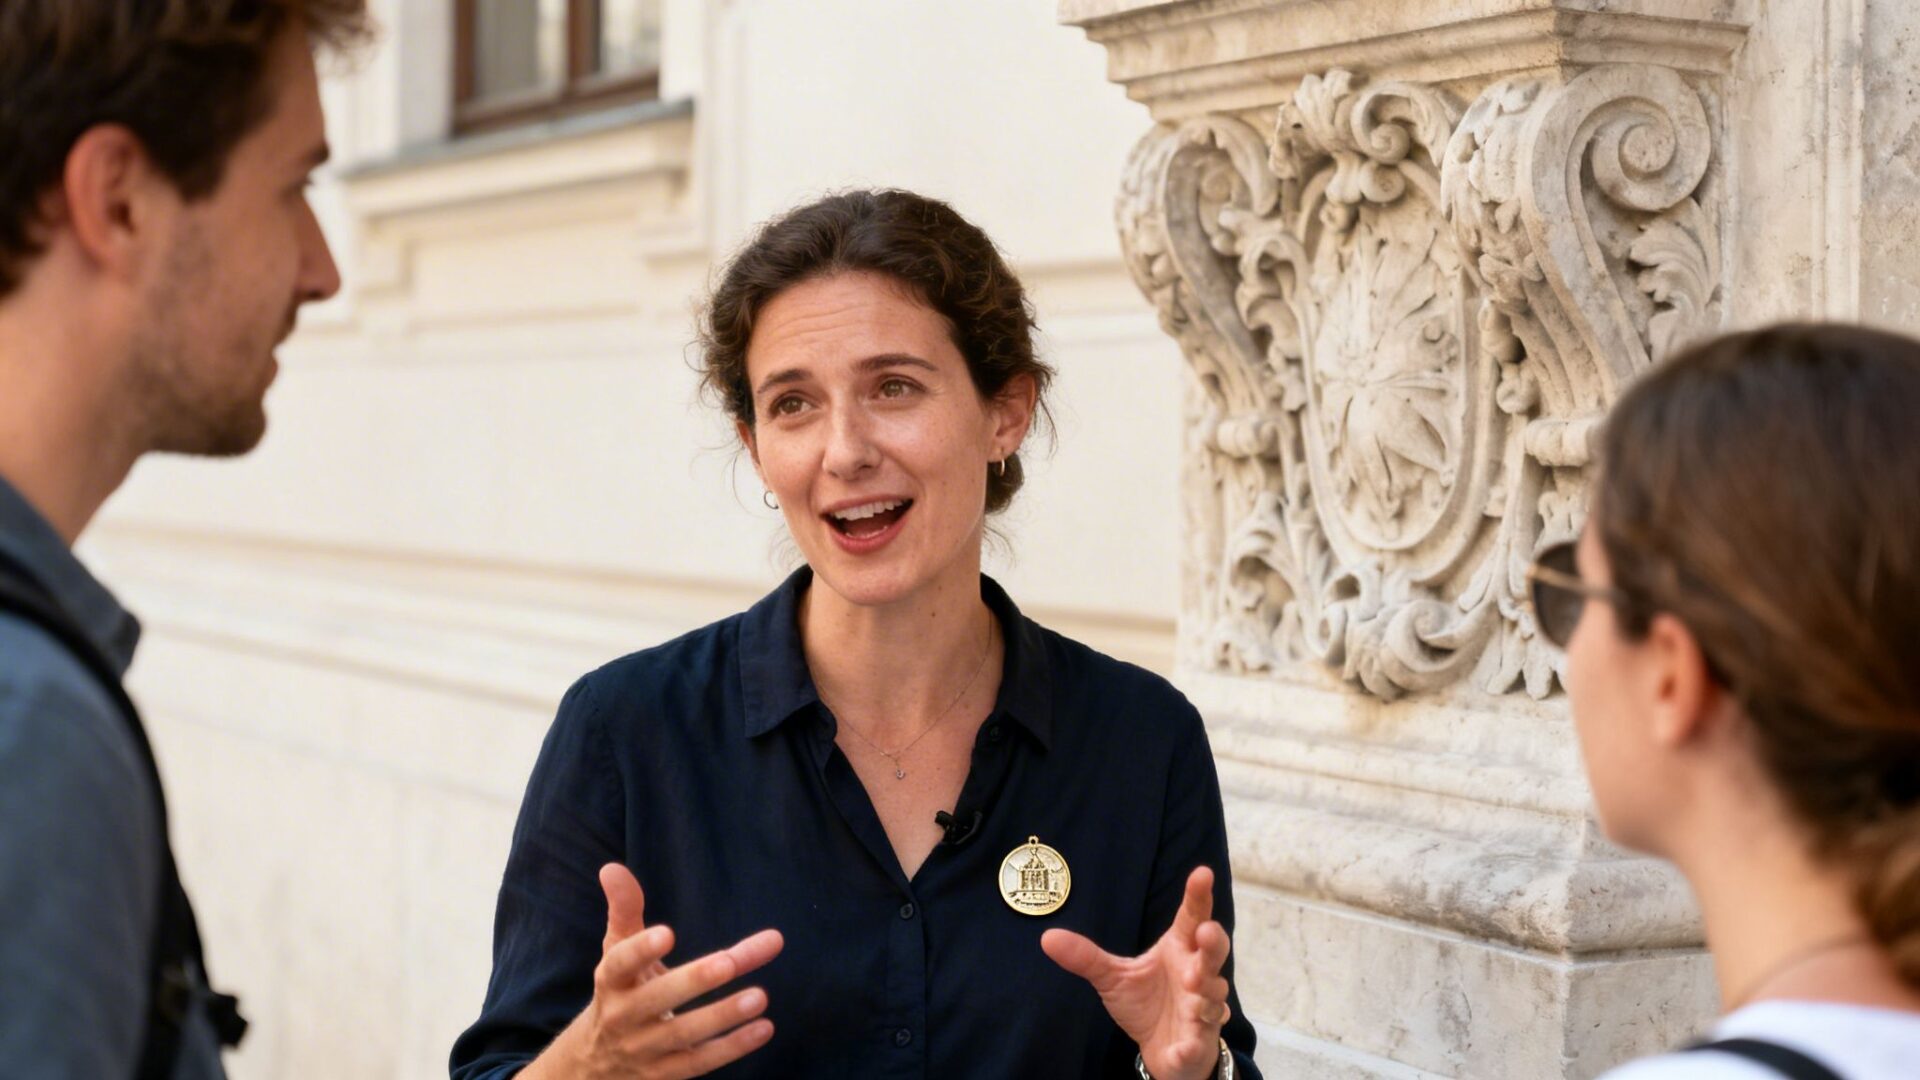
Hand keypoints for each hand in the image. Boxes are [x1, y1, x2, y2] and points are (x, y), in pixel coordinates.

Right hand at [530, 863, 784, 1079]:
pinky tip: (764, 1028)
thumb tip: (612, 868)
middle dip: (695, 980)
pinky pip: (699, 1062)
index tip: (668, 933)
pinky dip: (732, 1047)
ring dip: (722, 1016)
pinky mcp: (666, 1073)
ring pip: (683, 1034)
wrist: (594, 1063)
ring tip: (760, 997)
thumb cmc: (619, 991)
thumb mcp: (616, 952)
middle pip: (659, 998)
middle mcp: (623, 1016)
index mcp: (610, 980)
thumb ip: (624, 910)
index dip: (641, 950)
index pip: (620, 964)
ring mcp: (644, 1049)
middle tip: (731, 962)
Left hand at [1041, 866, 1231, 1079]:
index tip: (1202, 873)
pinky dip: (1194, 1042)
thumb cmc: (1145, 1003)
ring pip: (1214, 992)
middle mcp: (1197, 973)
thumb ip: (1086, 957)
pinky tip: (1185, 1046)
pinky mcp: (1199, 1039)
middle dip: (1213, 942)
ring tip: (1192, 985)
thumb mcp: (1112, 977)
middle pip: (1213, 952)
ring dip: (1207, 989)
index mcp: (1179, 950)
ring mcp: (1203, 1006)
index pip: (1191, 918)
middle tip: (1205, 932)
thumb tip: (1047, 937)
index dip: (1198, 896)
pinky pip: (1201, 1039)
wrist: (1161, 1049)